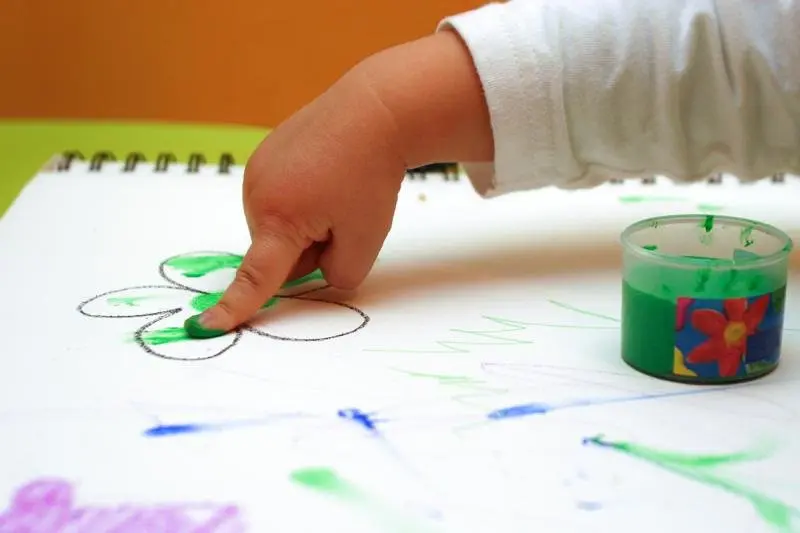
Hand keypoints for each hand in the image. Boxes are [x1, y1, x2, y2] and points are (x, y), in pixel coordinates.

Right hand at [188, 31, 493, 335]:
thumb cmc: (372, 176)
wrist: (374, 111)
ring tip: (336, 188)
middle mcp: (256, 194)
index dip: (235, 306)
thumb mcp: (366, 242)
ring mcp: (256, 170)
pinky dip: (298, 198)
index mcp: (279, 220)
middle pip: (277, 252)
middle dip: (307, 248)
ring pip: (277, 226)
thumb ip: (338, 277)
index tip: (208, 326)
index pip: (256, 277)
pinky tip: (324, 172)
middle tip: (343, 214)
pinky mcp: (263, 155)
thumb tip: (314, 274)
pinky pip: (277, 199)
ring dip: (303, 223)